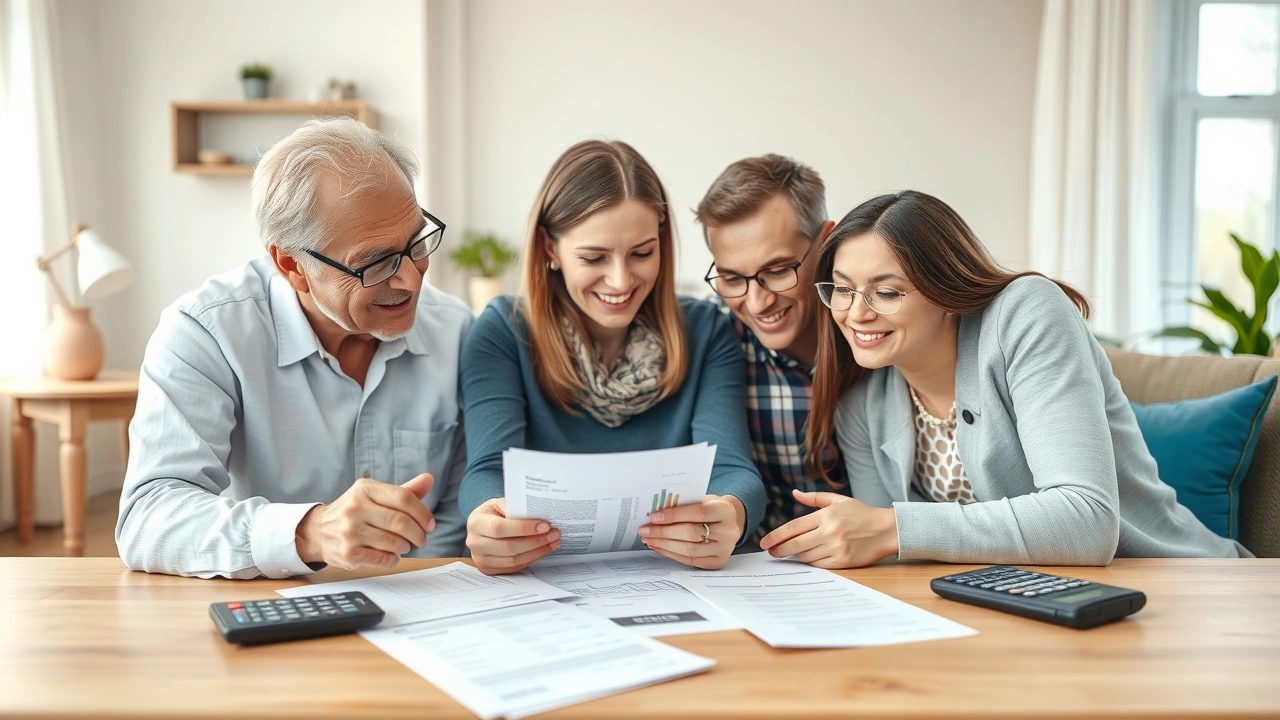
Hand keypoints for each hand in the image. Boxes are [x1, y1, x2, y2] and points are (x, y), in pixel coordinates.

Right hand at [295, 473, 436, 569]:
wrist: (317, 531)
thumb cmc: (354, 512)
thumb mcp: (375, 496)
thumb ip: (404, 490)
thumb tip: (429, 479)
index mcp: (365, 489)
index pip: (404, 498)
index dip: (423, 513)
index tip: (430, 524)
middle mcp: (355, 507)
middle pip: (401, 522)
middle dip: (418, 534)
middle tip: (422, 539)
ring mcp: (350, 531)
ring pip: (394, 542)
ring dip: (405, 547)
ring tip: (404, 545)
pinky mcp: (348, 552)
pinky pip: (383, 559)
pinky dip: (393, 559)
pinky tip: (390, 555)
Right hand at [466, 498, 560, 574]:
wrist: (483, 525)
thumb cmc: (495, 512)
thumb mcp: (501, 504)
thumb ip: (517, 508)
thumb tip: (541, 515)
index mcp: (476, 523)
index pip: (499, 528)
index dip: (523, 528)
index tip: (544, 525)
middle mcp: (475, 543)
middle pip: (508, 547)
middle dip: (535, 541)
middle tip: (554, 534)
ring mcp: (481, 559)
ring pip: (513, 560)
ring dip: (537, 551)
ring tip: (553, 541)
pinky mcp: (489, 570)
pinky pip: (514, 567)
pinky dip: (531, 558)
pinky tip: (543, 549)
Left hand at [639, 494, 744, 568]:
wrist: (730, 522)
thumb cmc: (711, 508)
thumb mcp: (703, 500)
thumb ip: (684, 505)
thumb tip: (656, 513)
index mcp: (725, 511)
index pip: (698, 513)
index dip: (674, 515)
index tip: (653, 517)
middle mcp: (728, 532)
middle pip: (691, 533)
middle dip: (664, 532)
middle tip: (645, 530)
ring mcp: (724, 549)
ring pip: (689, 550)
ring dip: (664, 545)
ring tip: (648, 539)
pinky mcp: (717, 562)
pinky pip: (690, 560)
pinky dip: (671, 554)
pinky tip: (659, 547)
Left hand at [758, 489, 898, 568]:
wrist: (887, 530)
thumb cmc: (862, 513)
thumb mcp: (839, 500)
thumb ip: (815, 498)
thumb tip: (795, 494)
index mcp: (826, 516)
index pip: (794, 527)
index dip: (776, 535)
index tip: (764, 542)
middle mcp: (830, 532)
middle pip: (796, 544)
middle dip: (779, 549)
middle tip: (770, 552)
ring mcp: (836, 548)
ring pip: (806, 556)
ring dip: (794, 556)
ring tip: (788, 554)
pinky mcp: (843, 562)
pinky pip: (819, 565)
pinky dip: (810, 563)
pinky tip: (805, 559)